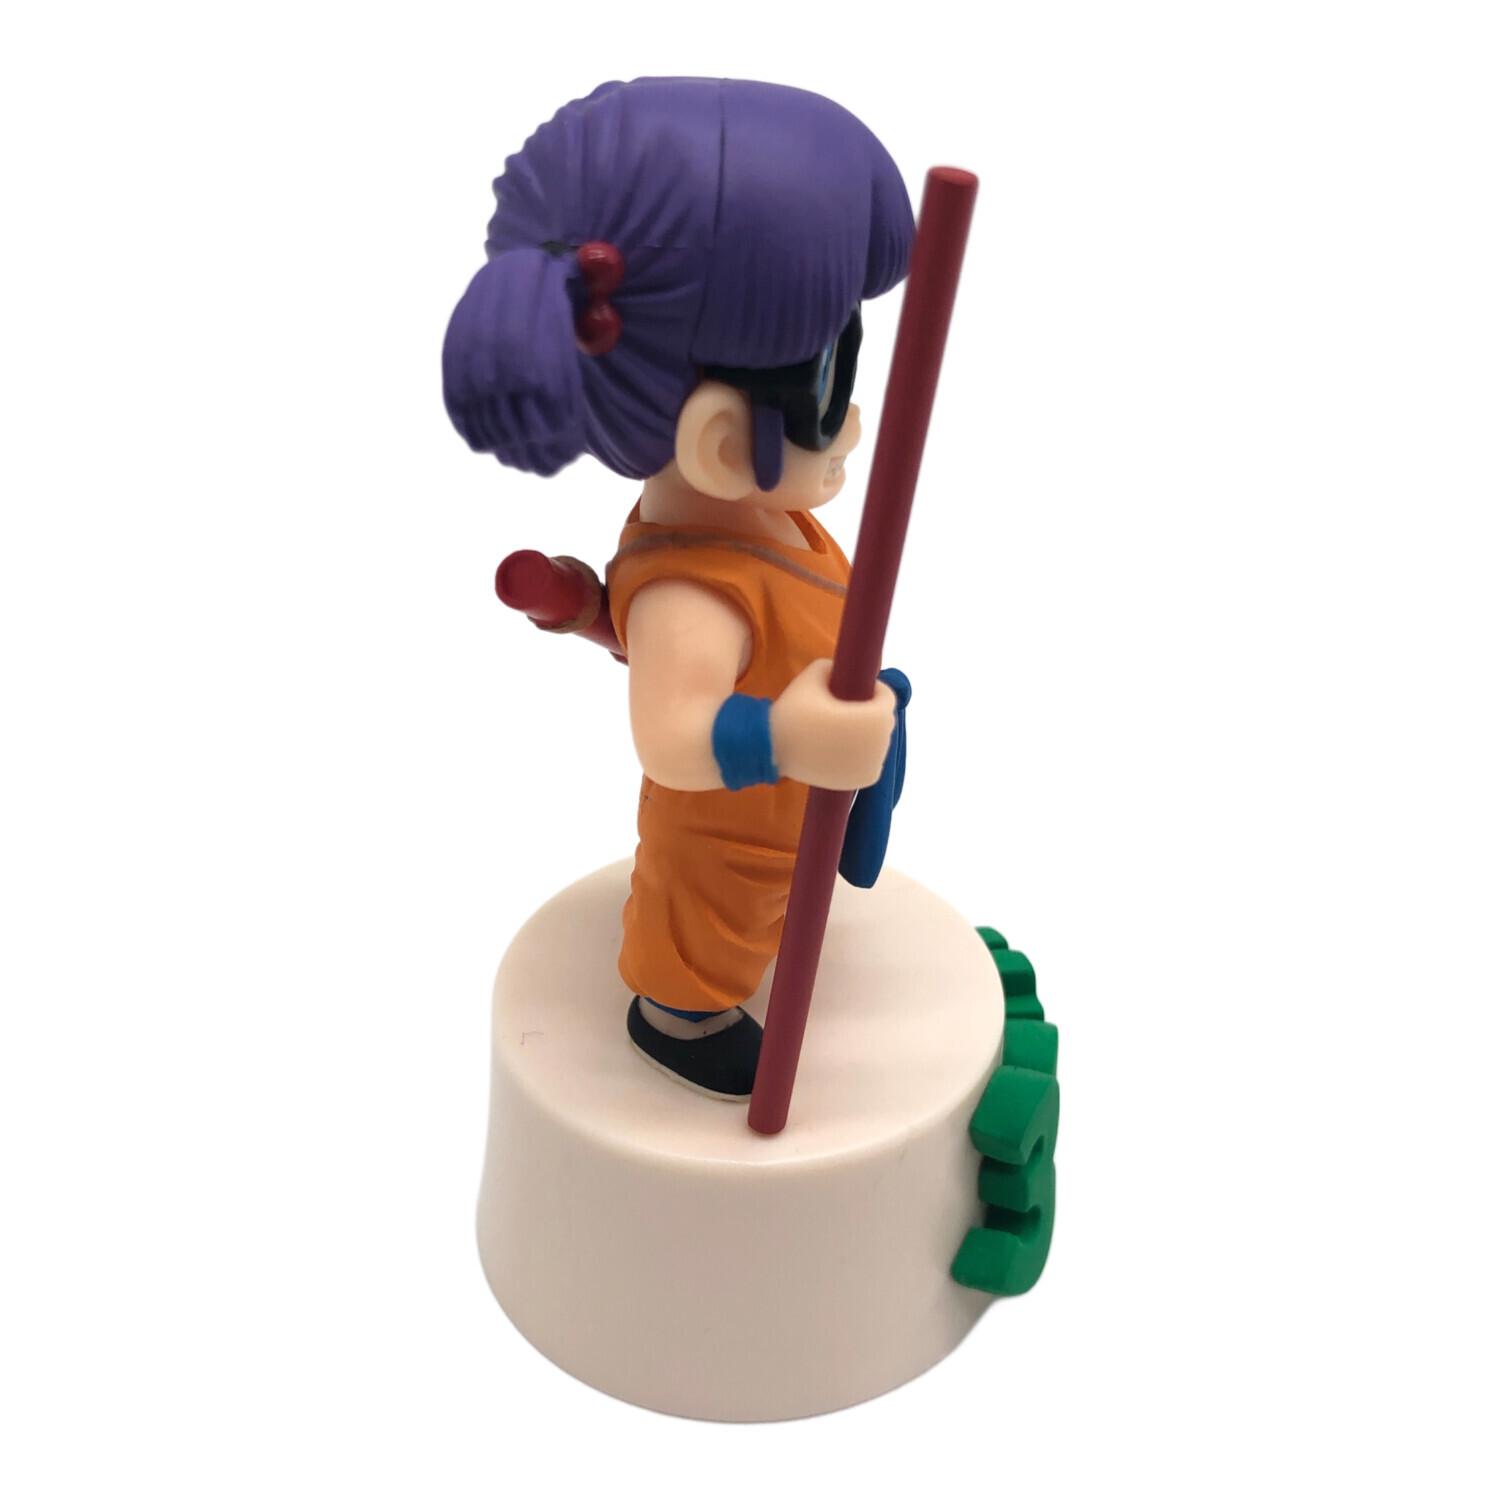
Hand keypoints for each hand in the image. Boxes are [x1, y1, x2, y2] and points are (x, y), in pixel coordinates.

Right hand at [770, 659, 896, 790]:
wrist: (772, 750)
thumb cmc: (794, 711)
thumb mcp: (812, 676)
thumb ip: (834, 666)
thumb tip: (842, 670)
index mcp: (874, 718)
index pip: (887, 697)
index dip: (871, 690)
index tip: (851, 690)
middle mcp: (880, 744)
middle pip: (884, 721)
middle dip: (869, 712)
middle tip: (842, 711)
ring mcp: (873, 764)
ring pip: (878, 741)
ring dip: (865, 733)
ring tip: (837, 731)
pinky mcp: (865, 780)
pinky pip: (871, 759)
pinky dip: (861, 753)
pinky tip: (840, 747)